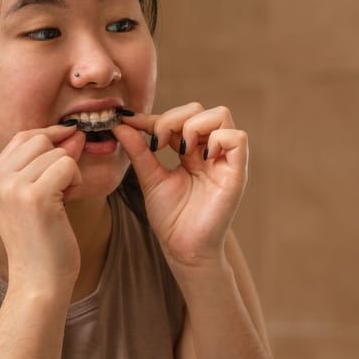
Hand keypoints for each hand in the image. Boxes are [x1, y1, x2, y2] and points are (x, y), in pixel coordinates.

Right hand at [0, 125, 84, 288]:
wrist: (39, 280)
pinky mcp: (35, 196)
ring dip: (71, 172)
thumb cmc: (42, 240)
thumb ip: (46, 163)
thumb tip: (73, 132)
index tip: (70, 148)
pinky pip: (68, 165)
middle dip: (61, 155)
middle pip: (39, 139)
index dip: (50, 137)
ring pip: (56, 152)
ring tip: (63, 199)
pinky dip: (77, 180)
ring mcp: (12, 187)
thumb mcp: (35, 196)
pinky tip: (69, 201)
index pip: (23, 136)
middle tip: (65, 185)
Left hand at [112, 104, 246, 273]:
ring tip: (179, 149)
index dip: (155, 117)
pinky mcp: (237, 173)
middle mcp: (211, 152)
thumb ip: (139, 151)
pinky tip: (198, 157)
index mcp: (193, 152)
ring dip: (194, 125)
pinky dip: (217, 139)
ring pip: (222, 115)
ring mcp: (225, 161)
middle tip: (157, 142)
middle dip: (174, 119)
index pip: (180, 119)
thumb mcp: (150, 178)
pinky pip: (237, 139)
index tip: (130, 122)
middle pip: (202, 110)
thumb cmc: (171, 218)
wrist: (183, 249)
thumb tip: (121, 125)